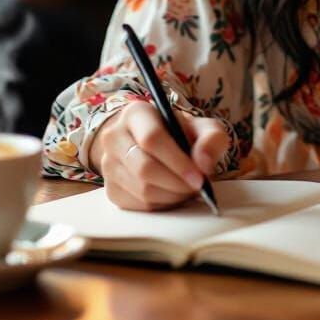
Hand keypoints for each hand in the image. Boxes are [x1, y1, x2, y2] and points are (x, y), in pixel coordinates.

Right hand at [95, 100, 228, 210]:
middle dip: (177, 183)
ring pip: (142, 190)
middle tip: (197, 187)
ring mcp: (108, 164)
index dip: (177, 162)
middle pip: (144, 168)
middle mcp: (114, 136)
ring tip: (188, 188)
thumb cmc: (181, 134)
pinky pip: (138, 206)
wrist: (157, 145)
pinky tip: (173, 194)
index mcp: (136, 113)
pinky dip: (162, 205)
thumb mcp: (202, 128)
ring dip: (172, 196)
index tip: (199, 178)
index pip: (152, 138)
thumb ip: (211, 139)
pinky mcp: (111, 189)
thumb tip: (203, 163)